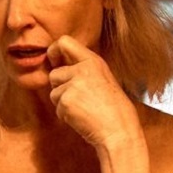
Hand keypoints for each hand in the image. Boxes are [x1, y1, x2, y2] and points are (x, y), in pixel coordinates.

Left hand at [47, 36, 142, 151]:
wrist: (119, 130)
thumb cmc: (114, 110)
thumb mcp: (103, 80)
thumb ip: (83, 71)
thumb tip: (58, 66)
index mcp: (93, 61)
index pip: (65, 42)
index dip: (54, 51)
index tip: (54, 62)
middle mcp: (82, 69)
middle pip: (54, 74)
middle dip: (60, 88)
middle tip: (79, 100)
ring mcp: (73, 84)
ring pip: (54, 92)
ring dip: (63, 103)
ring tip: (84, 109)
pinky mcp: (66, 101)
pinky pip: (57, 107)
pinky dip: (65, 115)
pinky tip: (82, 118)